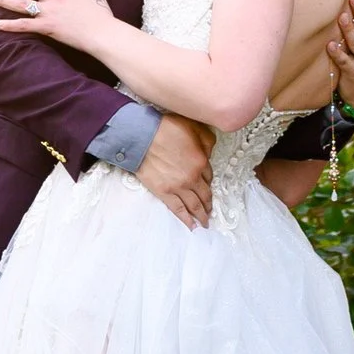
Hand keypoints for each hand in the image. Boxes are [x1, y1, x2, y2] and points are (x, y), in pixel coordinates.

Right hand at [134, 110, 211, 231]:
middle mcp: (192, 178)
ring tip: (205, 222)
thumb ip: (207, 140)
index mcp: (201, 162)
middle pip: (204, 194)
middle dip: (208, 204)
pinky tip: (192, 226)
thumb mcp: (194, 127)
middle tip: (211, 211)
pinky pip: (178, 210)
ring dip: (201, 215)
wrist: (142, 137)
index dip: (209, 180)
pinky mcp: (164, 193)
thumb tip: (210, 152)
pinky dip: (186, 219)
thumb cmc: (166, 129)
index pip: (210, 175)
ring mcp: (178, 187)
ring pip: (194, 205)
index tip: (208, 185)